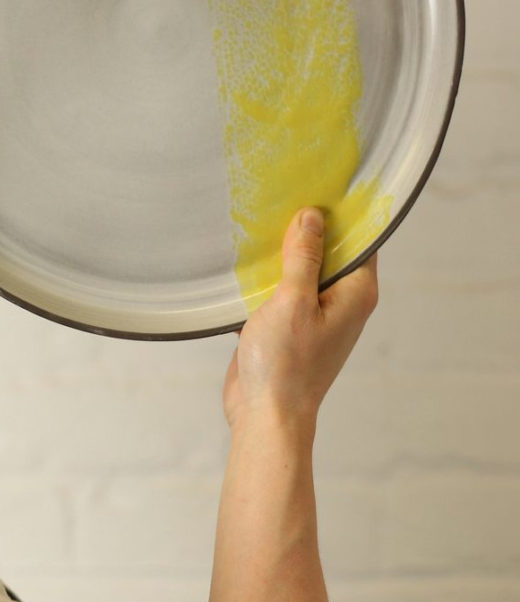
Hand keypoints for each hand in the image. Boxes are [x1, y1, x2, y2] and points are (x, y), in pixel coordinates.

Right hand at [222, 207, 378, 434]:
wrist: (264, 416)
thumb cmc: (285, 365)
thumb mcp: (292, 301)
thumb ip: (304, 257)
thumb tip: (312, 217)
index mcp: (355, 294)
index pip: (360, 240)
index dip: (343, 214)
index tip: (320, 185)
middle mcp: (339, 303)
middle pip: (328, 253)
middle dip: (305, 231)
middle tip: (282, 197)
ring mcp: (312, 317)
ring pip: (299, 273)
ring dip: (279, 257)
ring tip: (258, 226)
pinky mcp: (286, 329)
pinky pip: (277, 293)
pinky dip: (263, 281)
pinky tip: (242, 267)